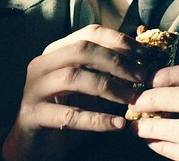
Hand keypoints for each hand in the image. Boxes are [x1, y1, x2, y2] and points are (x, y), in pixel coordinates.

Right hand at [2, 24, 149, 160]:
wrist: (36, 144)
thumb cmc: (67, 109)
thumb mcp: (89, 85)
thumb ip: (107, 70)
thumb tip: (144, 57)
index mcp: (57, 51)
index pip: (90, 34)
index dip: (120, 41)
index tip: (145, 54)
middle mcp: (42, 64)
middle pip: (82, 50)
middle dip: (117, 61)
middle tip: (142, 76)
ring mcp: (34, 89)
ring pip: (74, 77)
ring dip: (109, 87)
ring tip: (132, 99)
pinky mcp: (33, 116)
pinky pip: (69, 115)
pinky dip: (97, 119)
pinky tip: (118, 124)